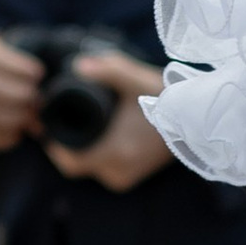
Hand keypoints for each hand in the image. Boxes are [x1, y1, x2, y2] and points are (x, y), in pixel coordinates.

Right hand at [0, 32, 43, 153]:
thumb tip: (50, 93)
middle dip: (20, 96)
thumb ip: (20, 66)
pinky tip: (18, 132)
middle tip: (39, 100)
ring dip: (15, 119)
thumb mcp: (0, 53)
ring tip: (31, 117)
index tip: (39, 73)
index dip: (19, 67)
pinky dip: (5, 137)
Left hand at [45, 52, 172, 191]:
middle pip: (76, 165)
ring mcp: (124, 178)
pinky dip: (93, 154)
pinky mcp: (130, 178)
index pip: (69, 160)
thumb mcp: (137, 79)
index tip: (46, 123)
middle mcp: (118, 172)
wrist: (199, 118)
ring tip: (74, 124)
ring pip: (88, 167)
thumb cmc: (168, 98)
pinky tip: (92, 136)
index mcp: (116, 154)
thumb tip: (77, 66)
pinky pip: (100, 169)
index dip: (54, 144)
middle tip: (56, 119)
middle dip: (64, 144)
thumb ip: (108, 69)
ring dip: (79, 149)